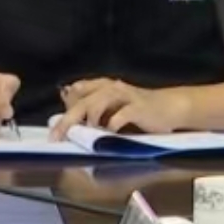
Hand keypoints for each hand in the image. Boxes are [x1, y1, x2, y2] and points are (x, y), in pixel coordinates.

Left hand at [51, 78, 190, 139]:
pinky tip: (108, 134)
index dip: (64, 112)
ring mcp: (124, 96)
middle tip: (58, 137)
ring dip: (88, 121)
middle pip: (82, 101)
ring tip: (85, 136)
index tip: (54, 132)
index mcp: (102, 86)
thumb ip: (93, 108)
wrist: (169, 106)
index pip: (76, 94)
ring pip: (97, 104)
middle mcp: (111, 88)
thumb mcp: (113, 107)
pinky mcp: (138, 107)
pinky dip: (111, 126)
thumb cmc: (138, 109)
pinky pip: (119, 116)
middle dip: (68, 120)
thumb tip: (69, 115)